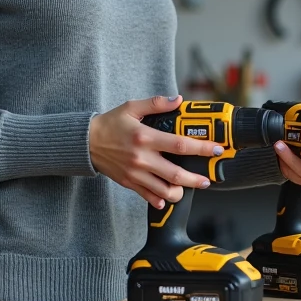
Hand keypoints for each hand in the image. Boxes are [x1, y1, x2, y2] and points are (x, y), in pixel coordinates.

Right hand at [89, 94, 221, 209]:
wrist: (85, 143)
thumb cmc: (110, 124)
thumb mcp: (131, 107)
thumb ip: (156, 103)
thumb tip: (178, 100)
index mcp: (146, 137)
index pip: (181, 144)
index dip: (202, 148)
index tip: (215, 149)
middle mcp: (142, 158)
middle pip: (177, 174)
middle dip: (196, 179)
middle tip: (207, 179)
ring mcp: (136, 173)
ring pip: (164, 191)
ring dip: (179, 192)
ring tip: (187, 188)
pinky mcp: (129, 183)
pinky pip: (148, 197)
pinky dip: (160, 200)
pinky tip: (167, 197)